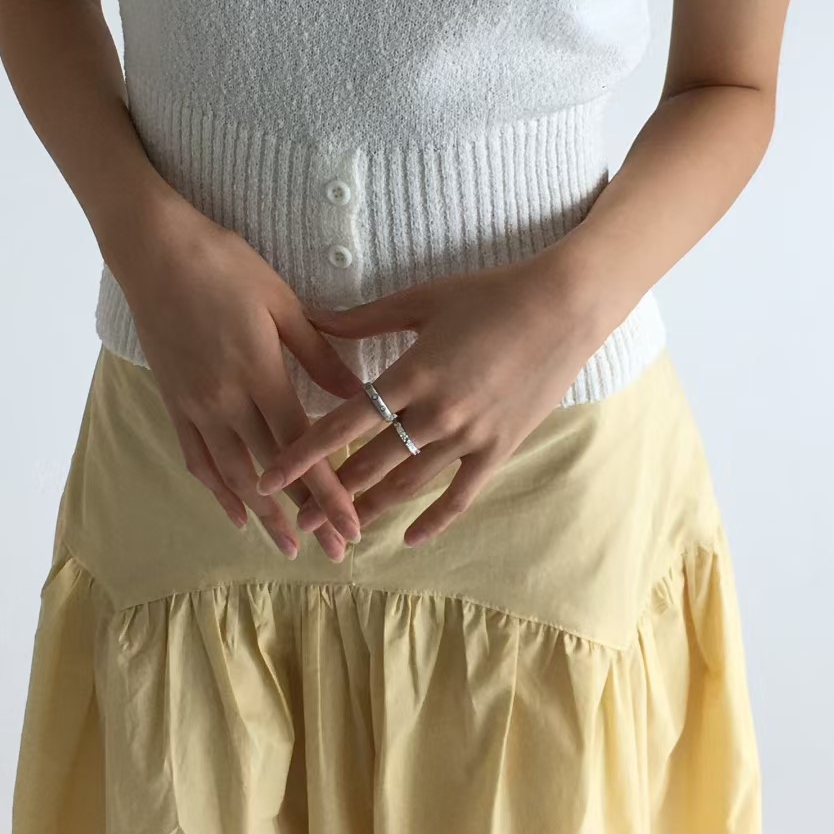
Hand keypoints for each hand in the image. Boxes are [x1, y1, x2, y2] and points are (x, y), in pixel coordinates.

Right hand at [109, 194, 365, 561]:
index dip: (329, 490)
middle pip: (271, 470)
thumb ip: (319, 354)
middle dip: (305, 514)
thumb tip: (357, 395)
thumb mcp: (283, 302)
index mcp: (259, 373)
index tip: (352, 524)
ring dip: (263, 513)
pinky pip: (197, 456)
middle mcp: (225, 399)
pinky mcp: (173, 400)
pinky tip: (235, 512)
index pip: (302, 445)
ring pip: (233, 473)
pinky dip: (217, 488)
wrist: (154, 250)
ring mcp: (195, 404)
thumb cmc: (225, 264)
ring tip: (288, 544)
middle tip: (333, 551)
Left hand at [254, 254, 600, 546]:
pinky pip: (461, 495)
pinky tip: (408, 539)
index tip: (270, 477)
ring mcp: (470, 435)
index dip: (302, 454)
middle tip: (298, 516)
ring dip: (372, 510)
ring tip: (342, 531)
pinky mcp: (500, 448)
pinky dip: (434, 520)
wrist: (564, 307)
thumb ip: (362, 318)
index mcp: (411, 374)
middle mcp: (436, 413)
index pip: (342, 424)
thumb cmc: (489, 294)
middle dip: (329, 495)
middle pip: (369, 465)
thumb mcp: (421, 299)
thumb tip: (312, 316)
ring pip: (409, 485)